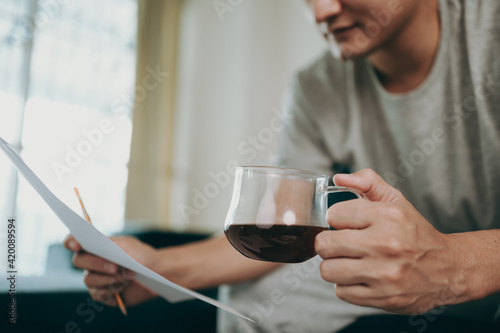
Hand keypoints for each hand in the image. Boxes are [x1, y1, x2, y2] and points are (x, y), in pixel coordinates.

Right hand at [63, 235, 157, 306]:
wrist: (155, 272)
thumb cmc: (140, 255)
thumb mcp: (127, 245)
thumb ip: (110, 243)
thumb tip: (94, 243)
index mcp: (94, 246)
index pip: (73, 241)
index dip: (71, 242)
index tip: (76, 244)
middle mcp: (91, 262)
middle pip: (78, 261)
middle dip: (96, 264)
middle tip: (115, 267)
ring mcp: (96, 279)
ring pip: (89, 279)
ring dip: (109, 278)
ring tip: (128, 276)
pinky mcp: (103, 294)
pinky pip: (98, 295)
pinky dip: (109, 291)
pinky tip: (120, 290)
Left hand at [315, 169, 463, 313]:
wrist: (448, 270)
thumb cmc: (415, 233)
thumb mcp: (396, 201)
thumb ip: (368, 182)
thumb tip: (339, 178)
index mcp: (388, 216)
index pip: (333, 215)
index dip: (336, 219)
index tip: (345, 224)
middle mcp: (386, 244)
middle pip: (325, 244)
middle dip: (329, 243)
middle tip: (341, 244)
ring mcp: (384, 273)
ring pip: (328, 270)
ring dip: (335, 266)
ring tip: (350, 261)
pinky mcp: (382, 297)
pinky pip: (341, 292)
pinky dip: (347, 285)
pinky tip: (362, 277)